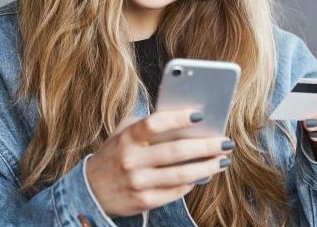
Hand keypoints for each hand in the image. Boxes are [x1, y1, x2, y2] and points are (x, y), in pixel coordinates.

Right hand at [85, 109, 233, 216]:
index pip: (154, 124)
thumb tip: (186, 119)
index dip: (178, 118)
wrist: (91, 190)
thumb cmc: (116, 154)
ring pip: (180, 174)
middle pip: (175, 151)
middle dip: (205, 147)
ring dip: (206, 167)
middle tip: (225, 142)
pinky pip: (175, 191)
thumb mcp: (124, 133)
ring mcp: (137, 183)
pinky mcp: (143, 201)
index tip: (201, 114)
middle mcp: (131, 160)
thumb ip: (148, 124)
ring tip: (223, 160)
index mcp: (127, 138)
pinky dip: (192, 183)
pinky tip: (204, 176)